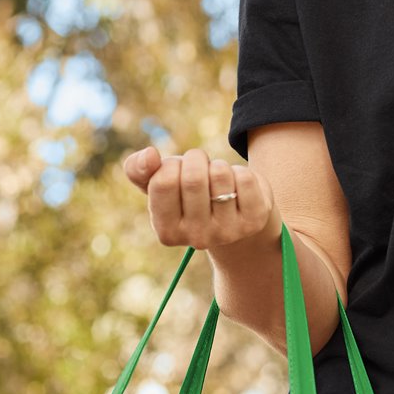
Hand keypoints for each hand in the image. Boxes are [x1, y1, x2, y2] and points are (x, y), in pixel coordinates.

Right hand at [121, 146, 276, 253]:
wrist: (232, 214)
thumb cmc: (188, 195)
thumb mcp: (159, 183)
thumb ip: (139, 169)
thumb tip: (149, 155)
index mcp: (167, 232)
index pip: (162, 182)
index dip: (171, 165)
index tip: (177, 171)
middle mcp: (197, 238)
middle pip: (192, 178)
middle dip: (196, 159)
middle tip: (200, 167)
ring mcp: (228, 232)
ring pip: (220, 174)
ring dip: (218, 165)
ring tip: (218, 178)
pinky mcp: (254, 220)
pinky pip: (245, 178)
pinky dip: (240, 171)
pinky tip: (237, 186)